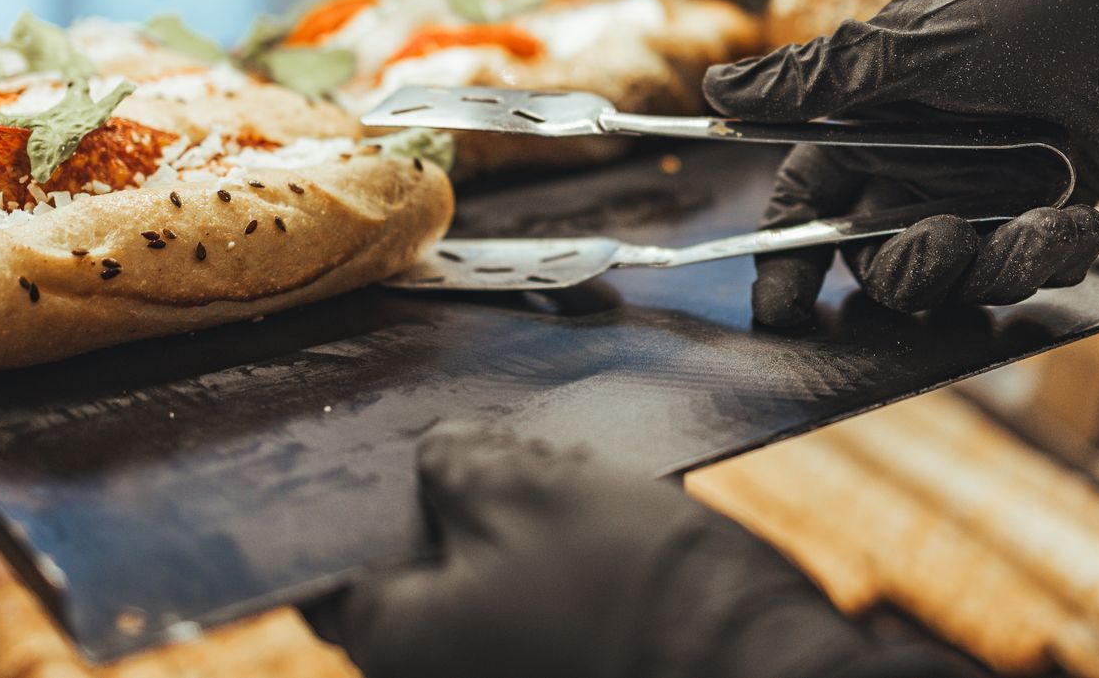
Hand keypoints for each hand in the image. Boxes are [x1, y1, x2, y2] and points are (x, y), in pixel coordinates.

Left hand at [312, 429, 964, 677]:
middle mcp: (440, 675)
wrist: (765, 671)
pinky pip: (546, 604)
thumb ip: (457, 463)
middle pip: (421, 568)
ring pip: (491, 580)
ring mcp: (510, 675)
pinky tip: (613, 518)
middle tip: (501, 443)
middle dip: (456, 496)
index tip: (374, 449)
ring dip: (522, 521)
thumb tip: (434, 457)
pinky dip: (566, 558)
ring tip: (573, 475)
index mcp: (398, 639)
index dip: (352, 500)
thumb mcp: (531, 488)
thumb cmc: (637, 590)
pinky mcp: (576, 666)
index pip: (333, 570)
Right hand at [705, 0, 1098, 326]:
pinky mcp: (1045, 210)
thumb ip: (821, 82)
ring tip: (1044, 226)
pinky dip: (1048, 253)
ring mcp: (984, 186)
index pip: (810, 193)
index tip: (779, 306)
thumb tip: (719, 92)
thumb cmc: (1049, 6)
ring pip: (954, 271)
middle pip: (876, 252)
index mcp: (876, 111)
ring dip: (991, 263)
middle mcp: (923, 155)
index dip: (786, 251)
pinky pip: (1023, 264)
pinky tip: (1079, 219)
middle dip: (904, 265)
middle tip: (940, 242)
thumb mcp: (924, 42)